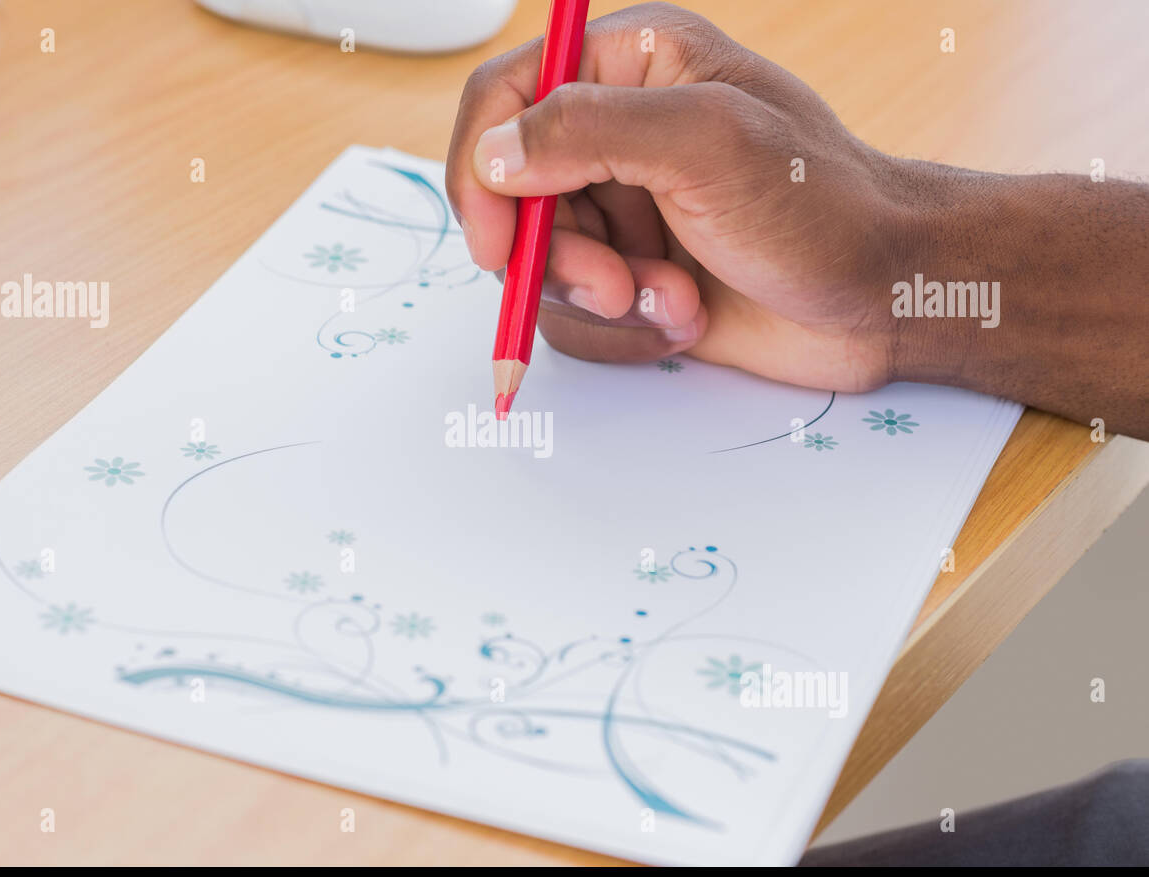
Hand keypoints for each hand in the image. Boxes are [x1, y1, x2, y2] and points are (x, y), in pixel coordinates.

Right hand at [445, 2, 905, 391]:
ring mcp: (622, 208)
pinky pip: (576, 311)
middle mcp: (616, 133)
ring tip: (673, 300)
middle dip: (560, 255)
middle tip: (617, 283)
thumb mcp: (707, 145)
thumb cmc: (819, 204)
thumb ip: (589, 132)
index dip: (481, 170)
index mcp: (630, 64)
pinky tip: (682, 316)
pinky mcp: (631, 274)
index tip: (496, 242)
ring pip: (541, 263)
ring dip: (602, 297)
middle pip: (513, 195)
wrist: (882, 296)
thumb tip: (494, 156)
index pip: (504, 97)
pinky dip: (623, 326)